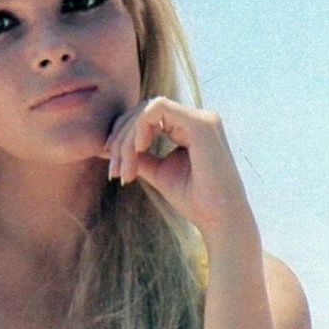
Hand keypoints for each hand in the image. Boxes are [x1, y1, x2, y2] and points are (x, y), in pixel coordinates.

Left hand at [101, 96, 255, 241]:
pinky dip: (140, 127)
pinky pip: (157, 109)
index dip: (123, 138)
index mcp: (189, 128)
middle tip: (114, 171)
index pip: (146, 118)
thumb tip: (109, 147)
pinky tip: (138, 150)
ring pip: (147, 110)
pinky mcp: (201, 123)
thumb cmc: (193, 199)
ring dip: (127, 139)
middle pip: (143, 112)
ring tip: (124, 170)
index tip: (114, 169)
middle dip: (120, 140)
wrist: (219, 219)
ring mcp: (201, 118)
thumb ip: (138, 156)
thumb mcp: (157, 172)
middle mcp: (197, 118)